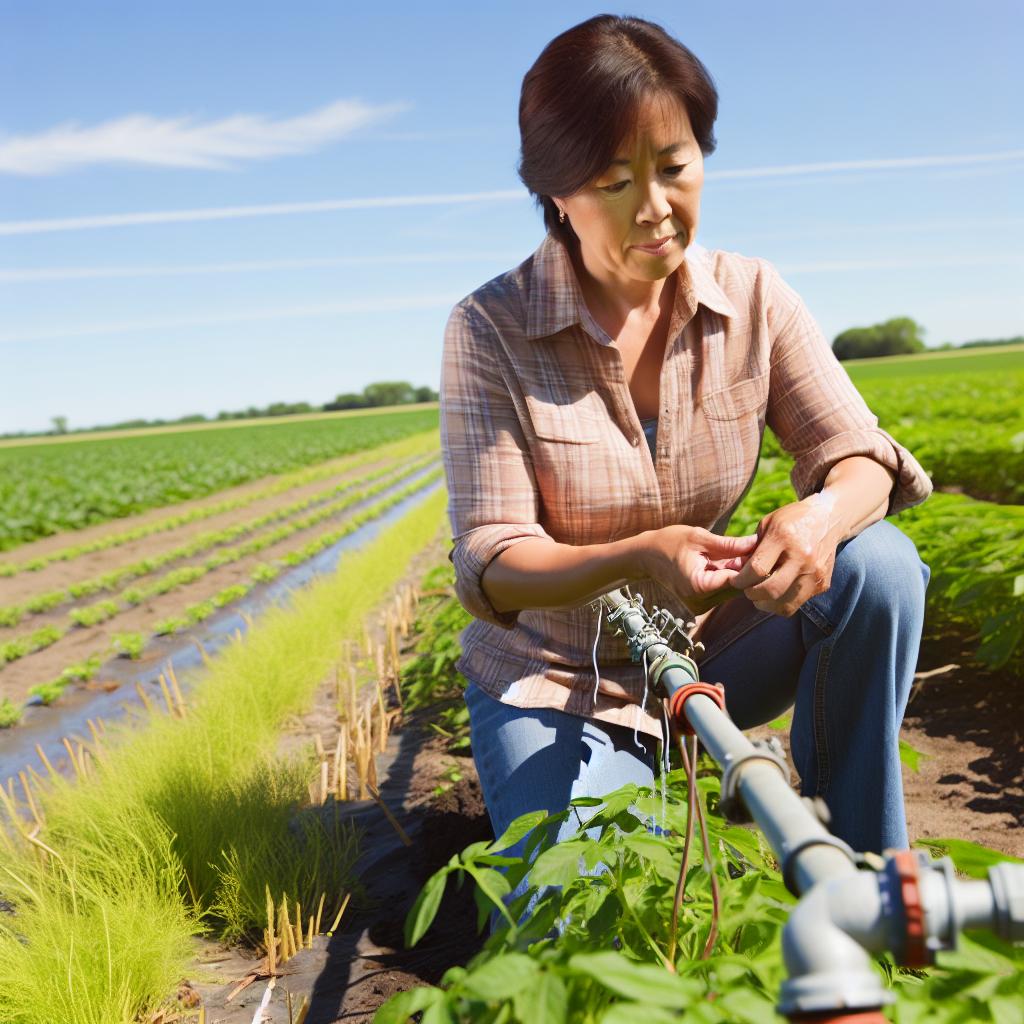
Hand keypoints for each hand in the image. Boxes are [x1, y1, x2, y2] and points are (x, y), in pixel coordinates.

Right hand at [638, 525, 759, 614]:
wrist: (645, 555)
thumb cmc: (669, 542)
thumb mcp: (699, 537)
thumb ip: (729, 544)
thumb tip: (756, 541)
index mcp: (698, 586)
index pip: (737, 579)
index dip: (751, 563)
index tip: (762, 548)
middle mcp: (699, 602)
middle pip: (736, 588)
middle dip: (748, 569)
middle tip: (758, 547)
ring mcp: (699, 606)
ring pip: (732, 591)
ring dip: (739, 574)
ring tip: (745, 552)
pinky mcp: (701, 605)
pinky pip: (723, 592)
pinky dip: (729, 578)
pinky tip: (733, 561)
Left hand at [729, 495, 842, 615]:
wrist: (828, 518)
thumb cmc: (791, 519)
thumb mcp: (767, 523)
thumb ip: (752, 547)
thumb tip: (736, 569)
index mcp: (784, 538)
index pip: (757, 569)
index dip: (741, 580)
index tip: (735, 581)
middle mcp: (802, 557)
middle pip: (771, 590)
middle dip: (752, 595)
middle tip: (747, 590)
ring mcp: (815, 573)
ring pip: (785, 604)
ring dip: (767, 604)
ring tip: (760, 595)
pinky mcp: (822, 584)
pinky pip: (797, 603)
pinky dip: (782, 602)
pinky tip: (777, 592)